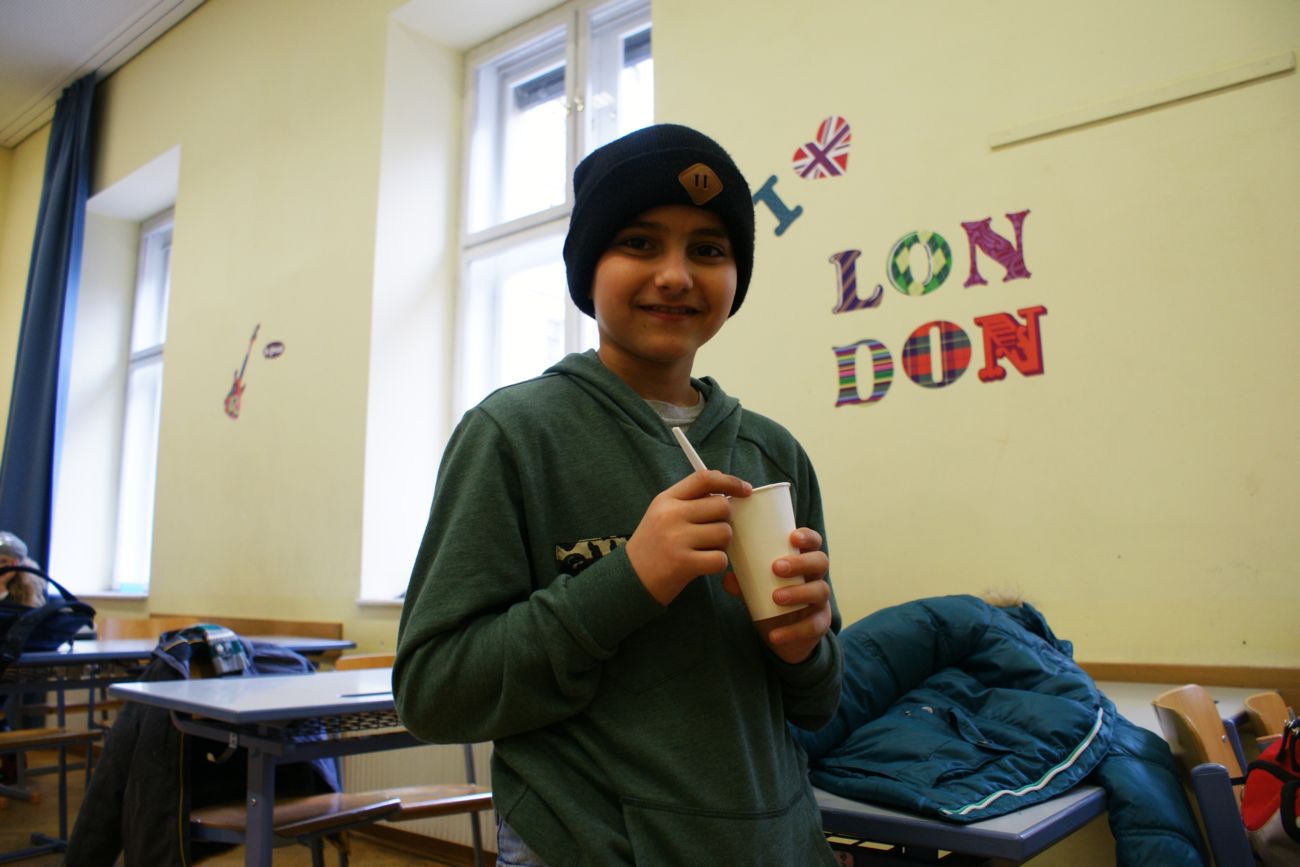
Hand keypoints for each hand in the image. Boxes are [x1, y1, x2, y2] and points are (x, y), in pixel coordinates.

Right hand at [625, 470, 751, 605]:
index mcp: (666, 500)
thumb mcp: (661, 514)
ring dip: (722, 543)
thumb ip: (688, 500)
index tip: (744, 489)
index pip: (703, 479)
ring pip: (724, 532)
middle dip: (725, 520)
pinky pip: (720, 558)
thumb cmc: (653, 545)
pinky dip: (717, 563)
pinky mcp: (684, 563)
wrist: (631, 579)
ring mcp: (677, 539)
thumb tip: (727, 491)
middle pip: (721, 506)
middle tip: (714, 531)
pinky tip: (703, 564)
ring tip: (705, 549)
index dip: (730, 481)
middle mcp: (671, 515)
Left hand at [723, 527, 831, 663]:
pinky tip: (775, 635)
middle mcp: (816, 577)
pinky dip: (793, 631)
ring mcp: (821, 600)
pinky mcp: (821, 623)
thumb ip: (743, 582)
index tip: (792, 537)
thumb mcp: (755, 588)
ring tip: (776, 597)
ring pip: (820, 591)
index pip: (813, 542)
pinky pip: (813, 625)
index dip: (807, 537)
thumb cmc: (769, 599)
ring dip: (798, 593)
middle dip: (801, 562)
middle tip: (776, 567)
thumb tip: (728, 578)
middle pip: (820, 561)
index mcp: (802, 561)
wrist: (781, 634)